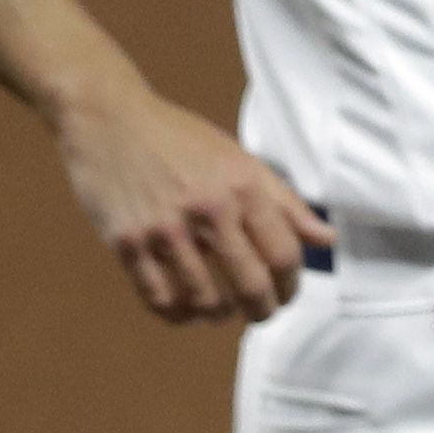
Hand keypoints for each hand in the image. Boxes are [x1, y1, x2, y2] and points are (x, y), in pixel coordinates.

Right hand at [55, 76, 329, 324]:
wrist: (108, 117)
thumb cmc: (178, 139)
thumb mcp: (238, 159)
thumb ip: (284, 203)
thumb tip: (326, 240)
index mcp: (241, 186)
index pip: (284, 255)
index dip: (291, 285)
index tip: (286, 293)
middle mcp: (207, 208)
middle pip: (251, 287)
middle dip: (263, 311)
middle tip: (260, 313)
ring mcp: (164, 229)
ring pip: (205, 302)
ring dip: (220, 315)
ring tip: (221, 310)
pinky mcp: (126, 243)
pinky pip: (159, 300)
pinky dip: (178, 314)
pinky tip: (185, 309)